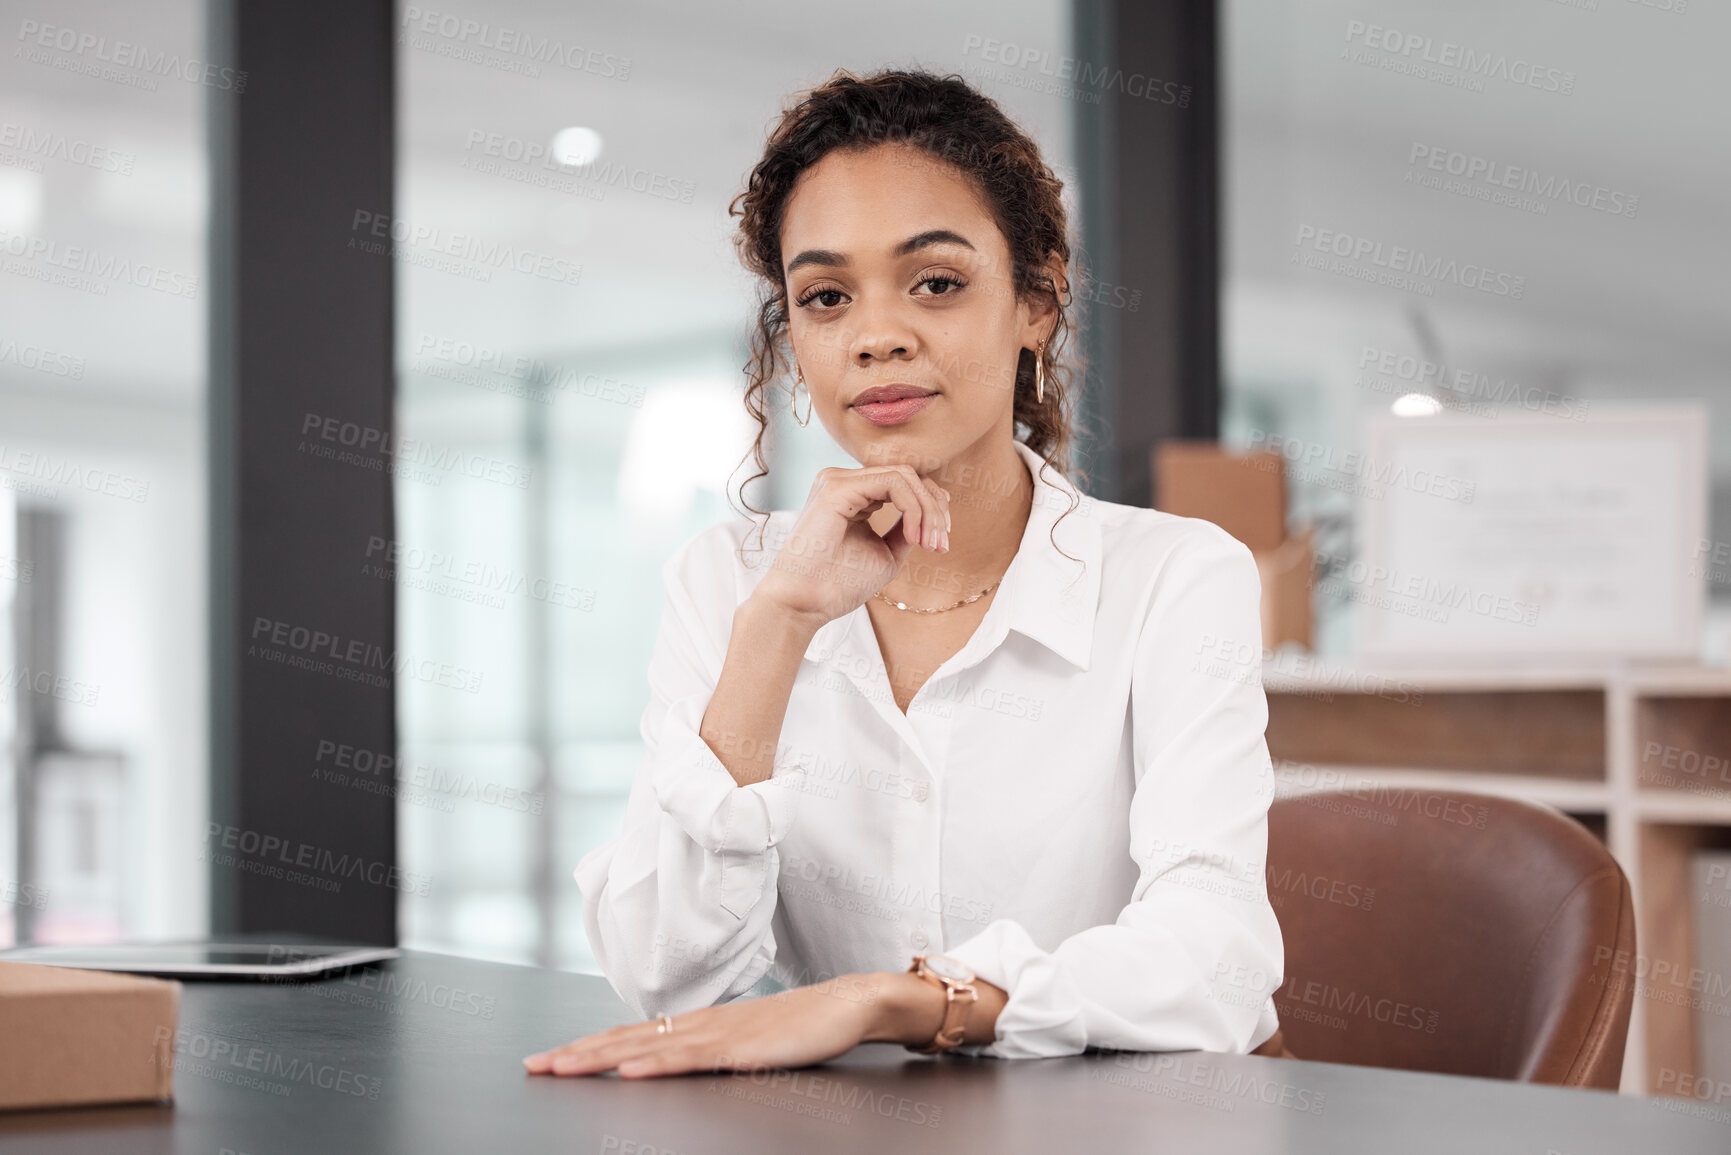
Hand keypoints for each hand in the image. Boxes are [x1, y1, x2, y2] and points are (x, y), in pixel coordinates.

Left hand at [523, 974, 883, 1079]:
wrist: (847, 1004)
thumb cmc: (800, 1027)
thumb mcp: (743, 1045)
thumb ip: (708, 1053)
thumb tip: (671, 1064)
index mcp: (697, 1025)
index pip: (630, 1034)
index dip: (586, 1047)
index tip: (549, 1059)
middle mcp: (699, 1024)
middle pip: (626, 1037)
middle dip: (577, 1053)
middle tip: (535, 1066)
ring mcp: (720, 1034)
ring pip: (649, 1046)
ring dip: (601, 1057)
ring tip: (564, 1067)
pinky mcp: (743, 1048)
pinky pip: (693, 1057)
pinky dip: (657, 1062)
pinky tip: (632, 1069)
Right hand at [753, 464, 952, 625]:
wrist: (805, 603)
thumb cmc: (839, 584)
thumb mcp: (886, 553)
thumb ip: (906, 530)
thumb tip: (932, 515)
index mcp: (852, 494)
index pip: (903, 484)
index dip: (931, 509)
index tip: (941, 545)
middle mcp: (844, 481)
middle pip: (908, 476)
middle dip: (935, 509)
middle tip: (941, 545)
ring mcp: (838, 480)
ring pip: (904, 476)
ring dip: (928, 510)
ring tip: (931, 544)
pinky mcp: (838, 487)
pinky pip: (893, 483)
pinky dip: (914, 508)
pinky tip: (914, 537)